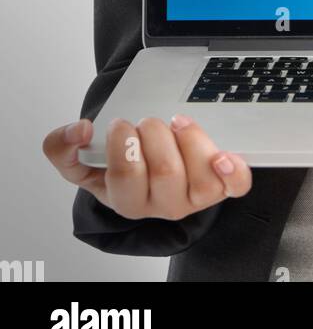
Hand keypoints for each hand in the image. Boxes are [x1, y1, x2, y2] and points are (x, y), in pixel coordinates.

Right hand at [43, 114, 251, 219]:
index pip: (125, 176)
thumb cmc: (117, 162)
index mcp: (126, 200)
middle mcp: (162, 205)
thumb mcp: (79, 160)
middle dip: (155, 133)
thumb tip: (79, 131)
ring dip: (189, 138)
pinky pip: (235, 186)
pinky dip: (233, 171)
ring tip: (176, 123)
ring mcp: (194, 196)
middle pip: (165, 171)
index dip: (124, 144)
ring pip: (200, 174)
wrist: (146, 167)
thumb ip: (62, 147)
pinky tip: (224, 156)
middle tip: (148, 123)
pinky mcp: (220, 185)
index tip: (121, 124)